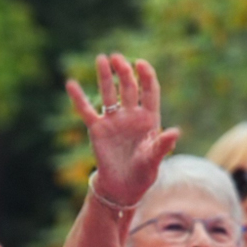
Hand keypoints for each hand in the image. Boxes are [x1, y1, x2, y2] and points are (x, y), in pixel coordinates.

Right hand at [65, 54, 179, 210]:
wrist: (123, 188)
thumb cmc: (143, 174)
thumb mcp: (154, 160)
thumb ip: (163, 145)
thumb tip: (176, 132)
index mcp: (149, 118)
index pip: (150, 91)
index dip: (146, 76)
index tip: (141, 64)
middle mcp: (131, 115)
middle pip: (129, 87)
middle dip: (124, 71)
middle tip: (117, 58)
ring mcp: (113, 120)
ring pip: (109, 93)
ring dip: (105, 76)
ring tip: (101, 59)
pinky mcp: (97, 129)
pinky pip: (86, 111)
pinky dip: (79, 98)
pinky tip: (71, 84)